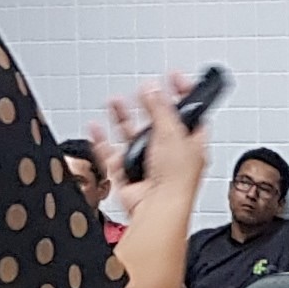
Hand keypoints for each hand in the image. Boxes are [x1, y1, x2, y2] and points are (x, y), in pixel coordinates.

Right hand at [89, 71, 210, 241]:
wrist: (157, 209)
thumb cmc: (176, 182)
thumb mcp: (172, 132)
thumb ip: (161, 108)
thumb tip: (154, 89)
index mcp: (192, 144)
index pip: (191, 113)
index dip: (185, 93)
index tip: (176, 77)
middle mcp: (171, 154)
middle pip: (158, 123)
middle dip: (149, 105)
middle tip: (143, 89)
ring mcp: (148, 165)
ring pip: (132, 136)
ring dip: (123, 118)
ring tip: (115, 101)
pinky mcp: (128, 176)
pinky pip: (112, 155)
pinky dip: (102, 141)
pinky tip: (96, 127)